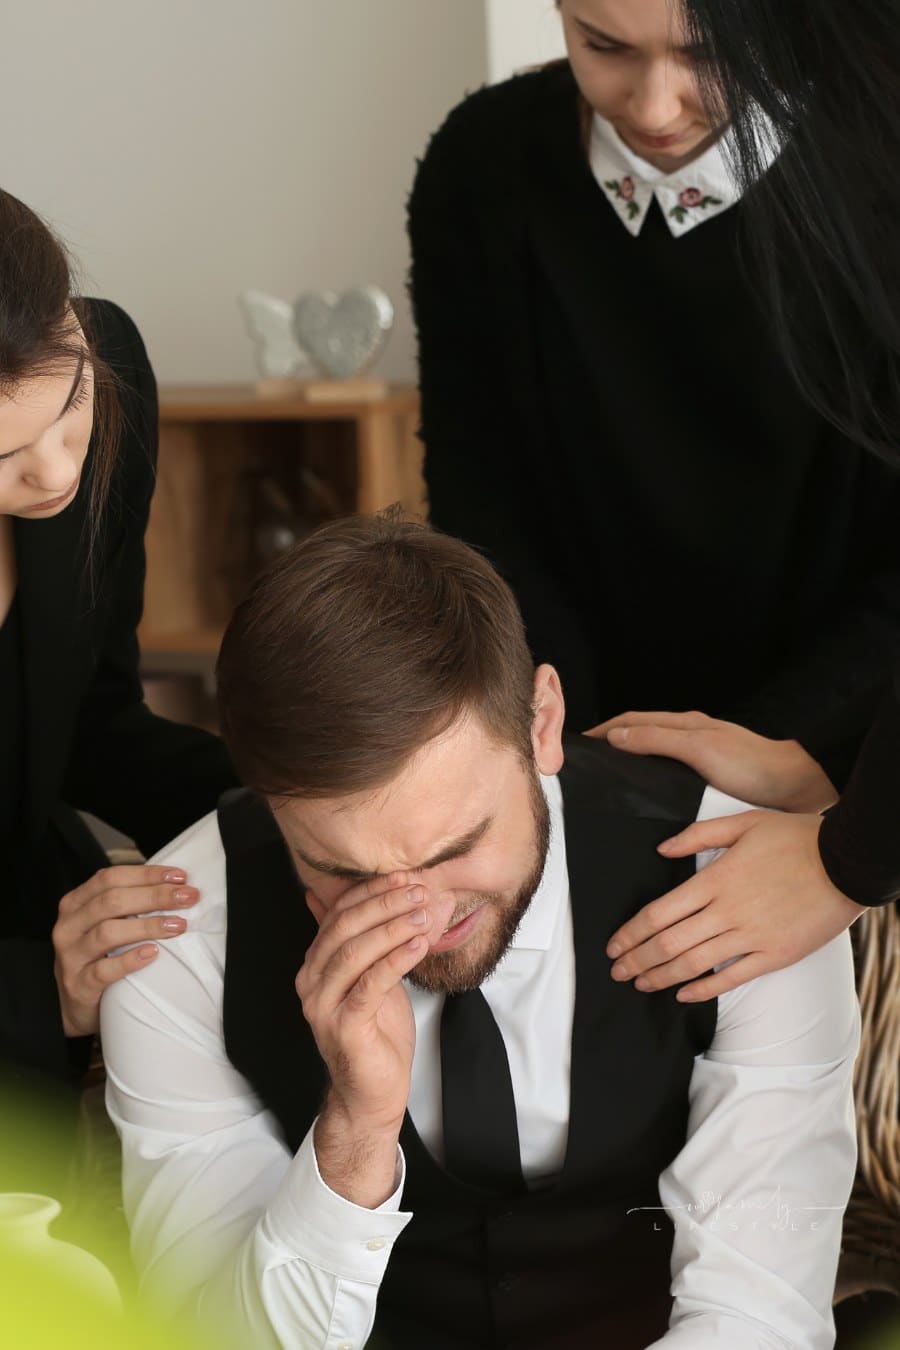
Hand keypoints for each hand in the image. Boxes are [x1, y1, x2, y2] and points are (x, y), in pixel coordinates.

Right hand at [52, 865, 198, 1036]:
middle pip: (112, 901)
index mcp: (76, 903)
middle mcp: (69, 926)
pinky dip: (130, 960)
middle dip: (155, 896)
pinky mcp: (78, 985)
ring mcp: (70, 956)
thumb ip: (128, 904)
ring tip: (178, 925)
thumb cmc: (99, 957)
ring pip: (108, 932)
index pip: (110, 878)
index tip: (181, 877)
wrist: (76, 1006)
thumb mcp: (106, 924)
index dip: (147, 874)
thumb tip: (176, 886)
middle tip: (187, 897)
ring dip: (148, 926)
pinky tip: (153, 953)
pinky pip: (104, 970)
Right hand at [297, 873, 441, 1205]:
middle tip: (419, 890)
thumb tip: (390, 894)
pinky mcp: (343, 1026)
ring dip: (392, 927)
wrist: (370, 1093)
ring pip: (355, 952)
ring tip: (424, 913)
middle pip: (345, 927)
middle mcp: (311, 980)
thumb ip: (373, 940)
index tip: (405, 876)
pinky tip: (418, 944)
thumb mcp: (374, 977)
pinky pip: (371, 984)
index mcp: (316, 963)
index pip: (338, 912)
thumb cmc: (375, 1033)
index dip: (372, 891)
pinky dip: (396, 959)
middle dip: (384, 904)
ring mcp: (322, 1004)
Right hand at [586, 710, 837, 812]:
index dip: (603, 729)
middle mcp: (691, 736)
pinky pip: (670, 774)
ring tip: (609, 779)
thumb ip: (657, 739)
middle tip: (585, 761)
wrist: (799, 788)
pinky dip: (651, 778)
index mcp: (685, 724)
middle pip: (640, 734)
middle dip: (611, 742)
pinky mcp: (711, 779)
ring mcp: (702, 757)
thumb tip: (616, 735)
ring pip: (655, 754)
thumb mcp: (698, 748)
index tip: (577, 741)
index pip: (631, 720)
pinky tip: (649, 797)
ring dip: (630, 761)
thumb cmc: (753, 766)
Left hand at [605, 810, 865, 999]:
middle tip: (617, 972)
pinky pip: (731, 978)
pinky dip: (703, 990)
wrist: (847, 862)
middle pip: (668, 943)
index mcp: (715, 879)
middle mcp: (727, 911)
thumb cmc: (795, 838)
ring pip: (693, 965)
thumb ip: (697, 835)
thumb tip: (661, 849)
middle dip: (637, 960)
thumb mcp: (744, 822)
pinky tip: (683, 996)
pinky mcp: (774, 955)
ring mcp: (751, 936)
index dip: (630, 934)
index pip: (658, 914)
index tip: (613, 946)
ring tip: (640, 984)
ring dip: (661, 978)